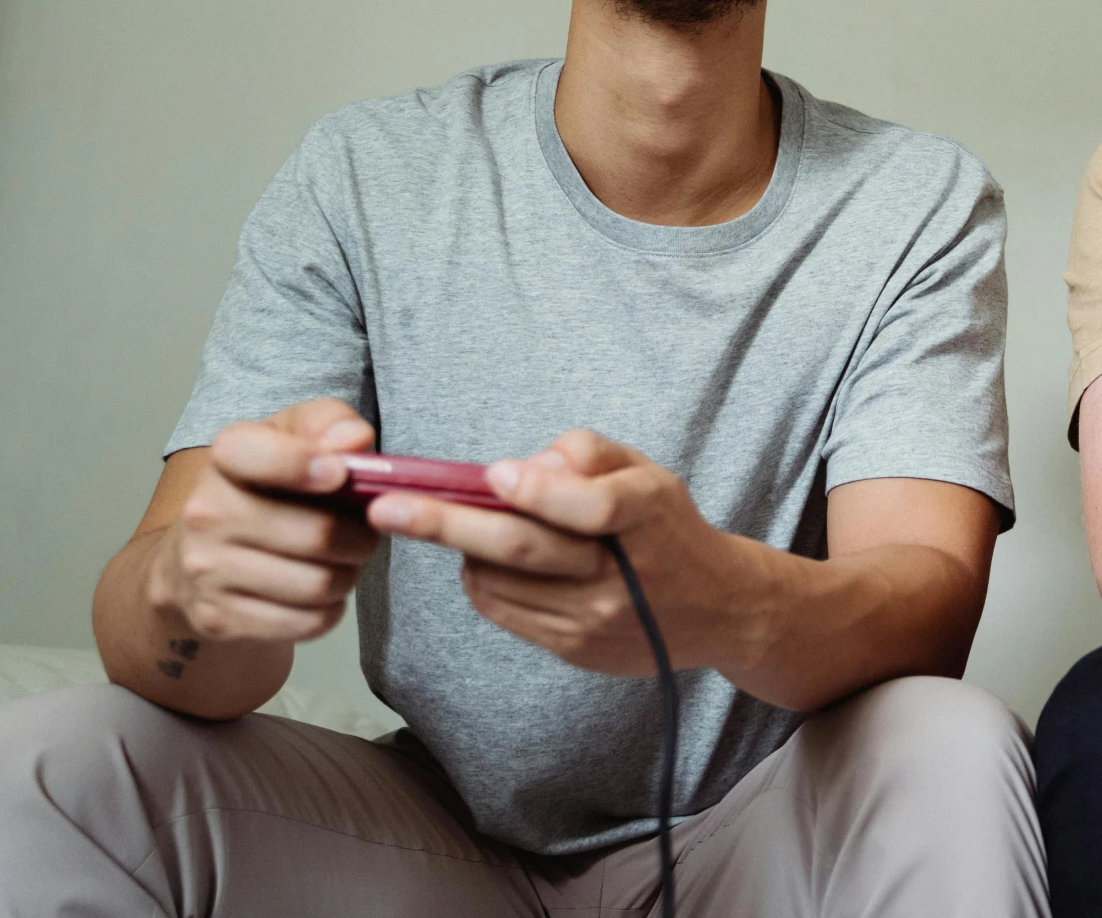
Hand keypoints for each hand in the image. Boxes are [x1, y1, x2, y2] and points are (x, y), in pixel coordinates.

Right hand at [151, 398, 380, 642]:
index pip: (262, 455)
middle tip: (365, 532)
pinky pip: (308, 622)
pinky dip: (331, 610)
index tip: (340, 473)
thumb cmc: (266, 489)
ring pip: (319, 583)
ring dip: (349, 575)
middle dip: (361, 536)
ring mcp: (206, 570)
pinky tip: (319, 592)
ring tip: (343, 561)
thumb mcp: (294, 437)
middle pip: (319, 534)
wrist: (197, 562)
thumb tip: (353, 441)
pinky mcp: (218, 618)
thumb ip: (330, 423)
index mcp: (226, 456)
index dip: (308, 464)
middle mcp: (205, 512)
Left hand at [367, 430, 762, 677]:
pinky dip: (479, 579)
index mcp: (648, 518)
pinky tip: (479, 558)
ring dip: (460, 549)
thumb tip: (527, 466)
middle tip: (386, 507)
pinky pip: (505, 611)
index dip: (541, 490)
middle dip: (449, 524)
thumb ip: (590, 453)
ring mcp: (595, 619)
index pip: (593, 507)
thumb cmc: (667, 527)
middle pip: (527, 548)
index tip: (493, 473)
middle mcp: (622, 575)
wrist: (714, 609)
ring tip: (435, 521)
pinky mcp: (574, 647)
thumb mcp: (648, 472)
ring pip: (504, 582)